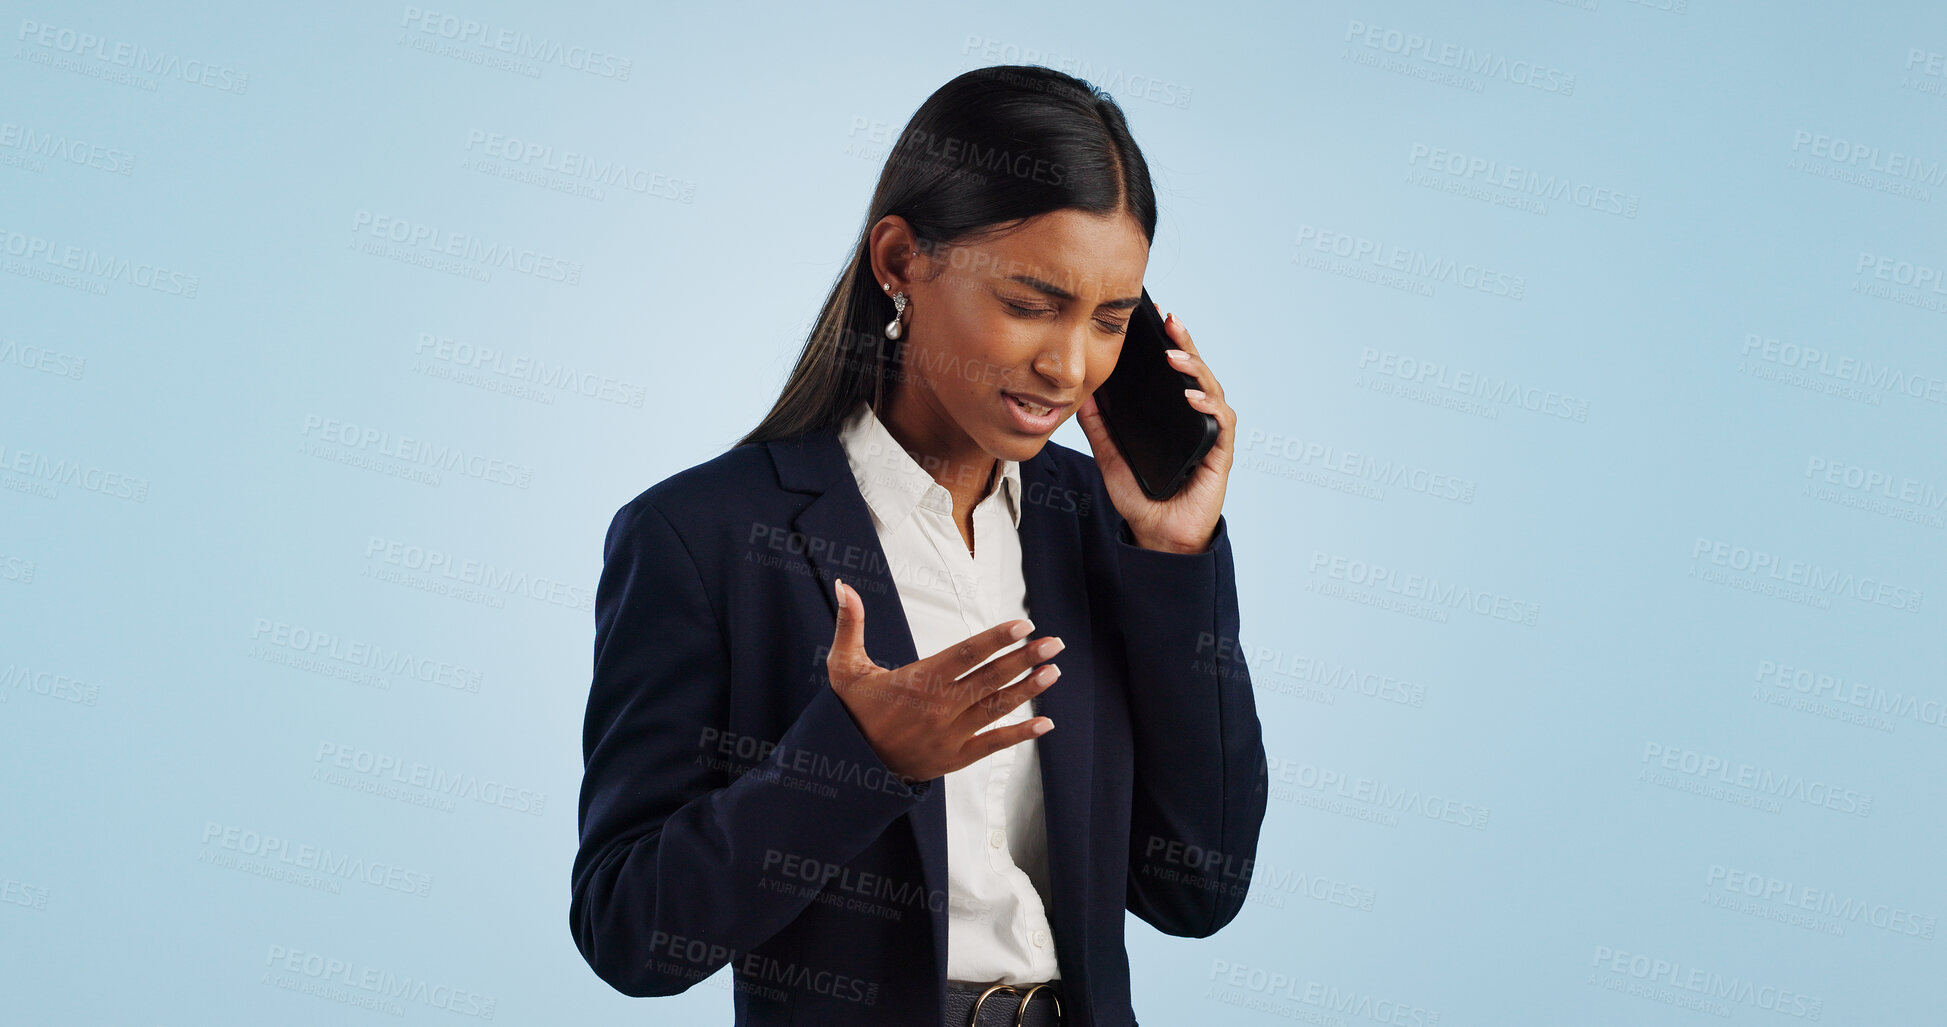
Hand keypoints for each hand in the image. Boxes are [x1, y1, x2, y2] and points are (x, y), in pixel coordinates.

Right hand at [826, 578, 1060, 781]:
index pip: (963, 655)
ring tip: (1053, 671)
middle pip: (989, 678)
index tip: (1022, 625)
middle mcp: (938, 708)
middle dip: (1024, 659)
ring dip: (1028, 690)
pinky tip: (1045, 724)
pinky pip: (993, 744)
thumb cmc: (852, 711)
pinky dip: (1020, 735)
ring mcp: (949, 735)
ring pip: (995, 708)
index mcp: (916, 682)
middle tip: (1054, 643)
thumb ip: (850, 625)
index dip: (995, 639)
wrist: (850, 767)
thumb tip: (844, 585)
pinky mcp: (955, 758)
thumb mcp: (844, 667)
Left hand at [1075, 306, 1234, 553]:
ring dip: (1195, 369)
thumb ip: (1098, 426)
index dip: (1168, 342)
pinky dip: (1208, 406)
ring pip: (1212, 389)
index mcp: (1173, 414)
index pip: (1174, 370)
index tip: (1154, 317)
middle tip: (1169, 320)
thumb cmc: (1141, 496)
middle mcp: (1195, 419)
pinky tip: (1192, 397)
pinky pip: (1220, 424)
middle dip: (1184, 342)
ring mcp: (1209, 435)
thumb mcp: (1110, 455)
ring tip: (1173, 356)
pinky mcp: (1219, 455)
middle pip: (1196, 370)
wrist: (1157, 536)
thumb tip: (1080, 393)